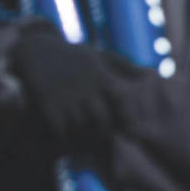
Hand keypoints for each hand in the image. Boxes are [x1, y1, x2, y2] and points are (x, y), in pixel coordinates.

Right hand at [11, 25, 116, 148]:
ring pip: (82, 131)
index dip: (125, 119)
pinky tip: (66, 135)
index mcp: (102, 78)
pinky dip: (65, 138)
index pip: (122, 106)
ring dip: (84, 138)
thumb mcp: (100, 56)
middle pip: (103, 124)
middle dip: (104, 132)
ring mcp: (67, 100)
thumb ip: (125, 67)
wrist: (37, 51)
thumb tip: (152, 75)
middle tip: (101, 137)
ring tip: (84, 139)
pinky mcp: (50, 107)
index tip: (122, 124)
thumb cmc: (74, 56)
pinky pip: (62, 132)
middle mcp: (87, 90)